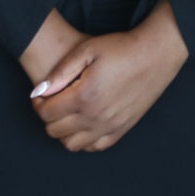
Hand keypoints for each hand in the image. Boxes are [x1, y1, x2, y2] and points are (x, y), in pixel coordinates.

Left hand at [31, 1, 188, 151]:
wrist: (156, 54)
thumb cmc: (121, 48)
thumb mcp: (87, 49)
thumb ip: (61, 71)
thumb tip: (39, 91)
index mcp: (84, 96)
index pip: (46, 113)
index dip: (38, 103)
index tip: (41, 95)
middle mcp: (95, 116)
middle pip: (55, 131)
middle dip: (48, 117)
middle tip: (52, 102)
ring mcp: (110, 126)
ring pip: (72, 144)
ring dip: (63, 131)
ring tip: (67, 114)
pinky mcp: (122, 129)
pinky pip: (95, 147)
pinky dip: (84, 140)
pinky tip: (85, 124)